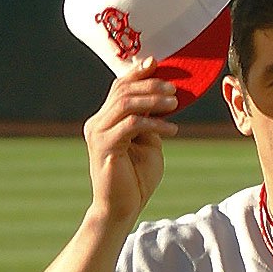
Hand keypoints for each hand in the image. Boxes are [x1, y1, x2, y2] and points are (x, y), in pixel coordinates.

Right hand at [82, 57, 178, 227]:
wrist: (122, 209)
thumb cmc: (136, 179)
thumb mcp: (148, 144)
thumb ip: (150, 122)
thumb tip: (163, 100)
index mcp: (105, 120)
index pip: (119, 88)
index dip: (137, 73)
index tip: (157, 63)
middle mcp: (97, 123)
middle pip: (122, 90)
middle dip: (150, 85)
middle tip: (174, 88)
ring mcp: (98, 134)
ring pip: (126, 103)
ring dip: (153, 100)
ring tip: (175, 104)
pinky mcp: (105, 146)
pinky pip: (131, 125)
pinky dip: (153, 124)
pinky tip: (172, 130)